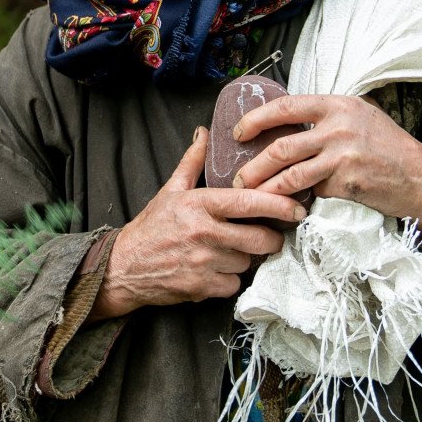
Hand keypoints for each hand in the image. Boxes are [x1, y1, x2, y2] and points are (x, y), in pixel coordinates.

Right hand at [90, 127, 306, 321]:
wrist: (123, 267)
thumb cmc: (151, 227)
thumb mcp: (170, 191)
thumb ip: (192, 162)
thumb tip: (204, 133)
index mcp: (199, 204)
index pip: (249, 202)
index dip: (279, 205)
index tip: (297, 208)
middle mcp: (204, 232)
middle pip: (259, 238)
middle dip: (271, 239)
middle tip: (269, 236)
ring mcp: (203, 262)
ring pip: (247, 262)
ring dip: (245, 259)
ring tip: (230, 251)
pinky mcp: (201, 287)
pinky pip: (234, 284)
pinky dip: (229, 280)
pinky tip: (216, 271)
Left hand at [231, 94, 421, 245]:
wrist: (421, 177)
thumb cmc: (388, 147)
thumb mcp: (360, 117)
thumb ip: (327, 117)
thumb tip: (286, 122)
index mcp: (337, 105)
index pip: (285, 107)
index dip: (256, 119)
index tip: (238, 132)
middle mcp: (338, 127)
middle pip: (281, 147)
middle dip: (254, 166)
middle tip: (238, 178)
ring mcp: (342, 156)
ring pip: (290, 175)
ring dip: (265, 189)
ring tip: (251, 197)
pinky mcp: (346, 184)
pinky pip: (311, 193)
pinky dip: (294, 202)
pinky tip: (283, 208)